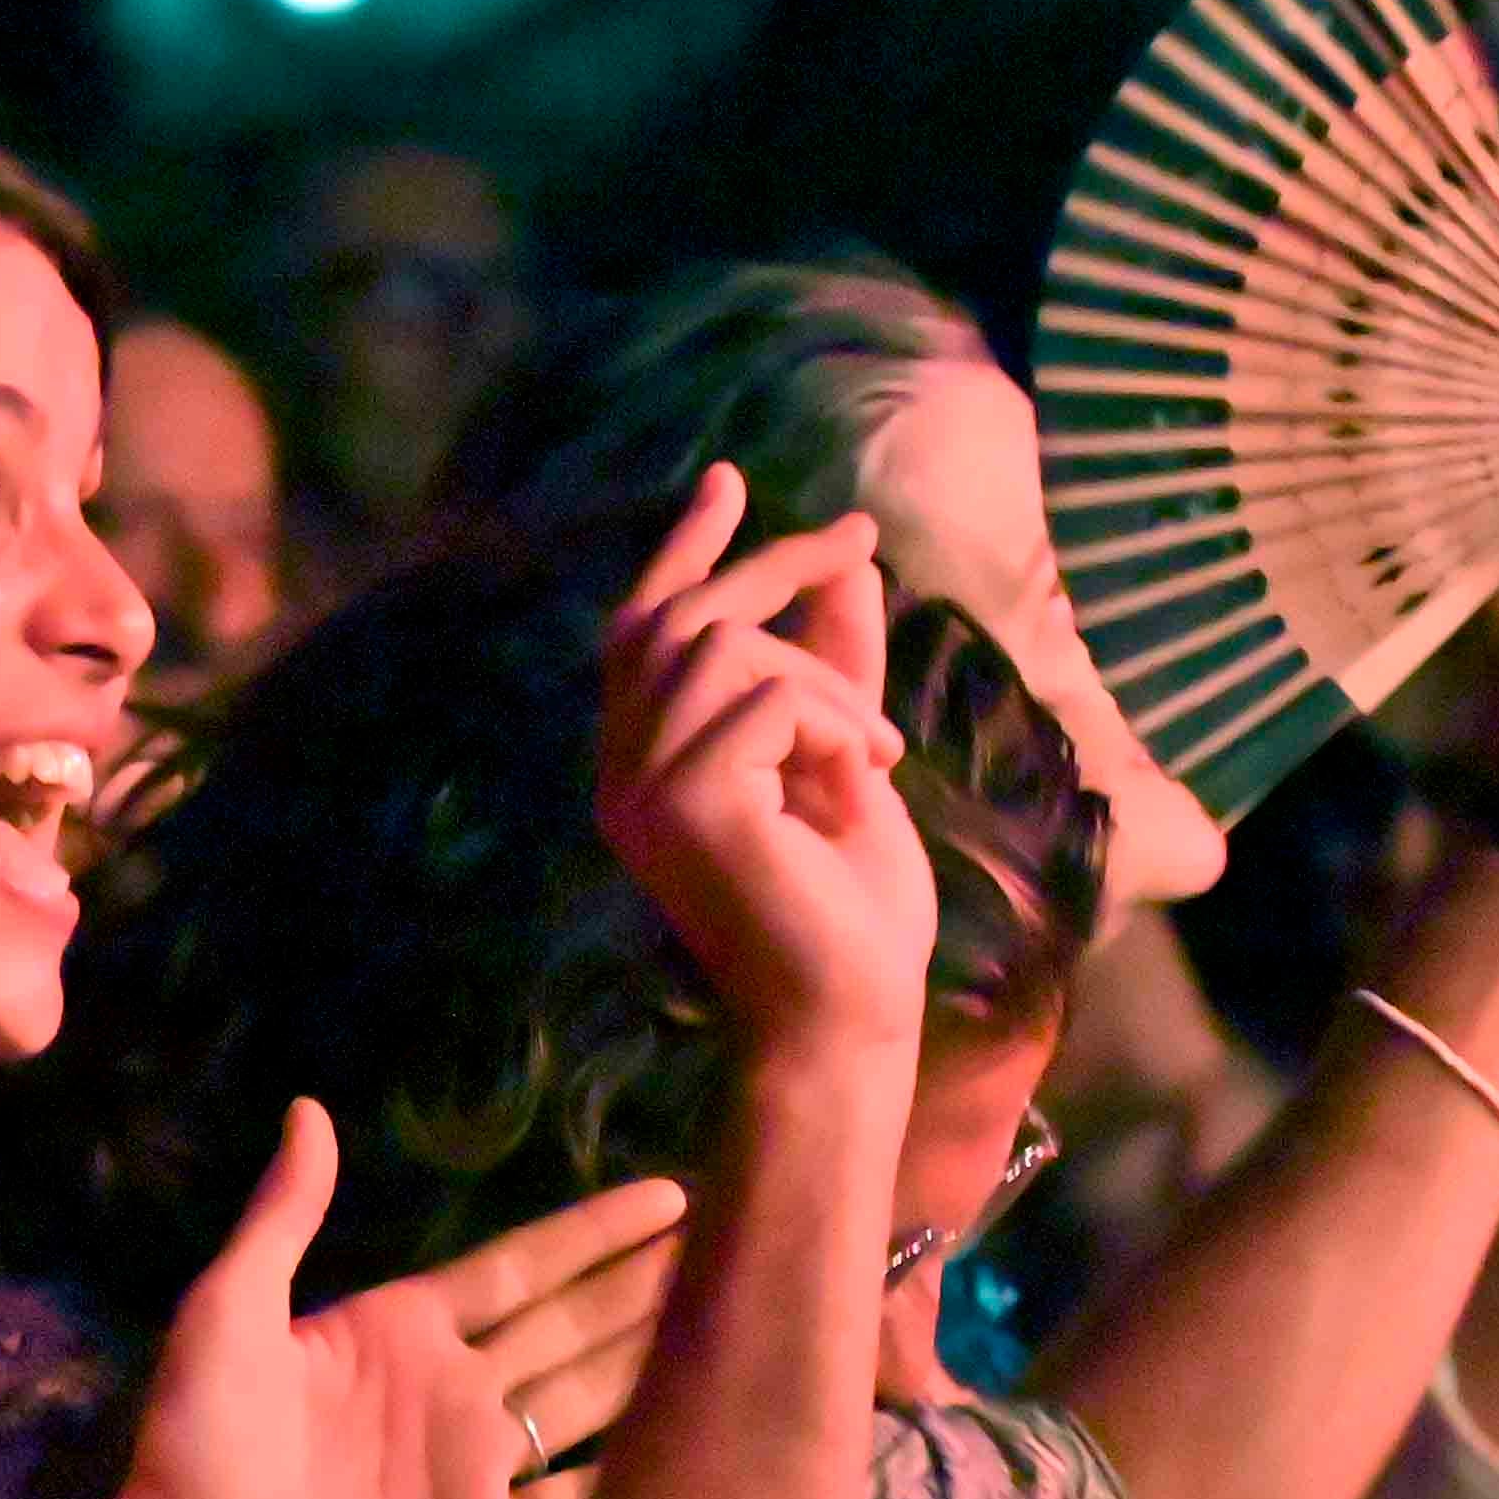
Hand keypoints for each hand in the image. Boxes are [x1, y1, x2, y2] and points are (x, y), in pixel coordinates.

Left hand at [110, 1103, 681, 1498]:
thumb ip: (283, 1216)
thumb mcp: (227, 1307)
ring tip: (736, 1327)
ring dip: (655, 1363)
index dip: (596, 1232)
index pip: (526, 1265)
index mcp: (403, 1325)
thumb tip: (308, 1109)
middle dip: (649, 1286)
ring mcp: (470, 1466)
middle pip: (575, 1324)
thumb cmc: (200, 1438)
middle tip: (738, 1246)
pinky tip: (688, 1450)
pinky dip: (626, 1478)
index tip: (670, 1195)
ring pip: (589, 1400)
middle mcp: (454, 1387)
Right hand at [597, 467, 933, 1061]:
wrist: (854, 1017)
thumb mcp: (850, 758)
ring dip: (825, 681)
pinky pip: (769, 697)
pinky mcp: (684, 805)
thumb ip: (837, 668)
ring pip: (726, 647)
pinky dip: (837, 722)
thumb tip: (847, 566)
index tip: (729, 481)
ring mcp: (642, 793)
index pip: (643, 634)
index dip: (684, 552)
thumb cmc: (854, 913)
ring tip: (876, 752)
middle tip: (860, 544)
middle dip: (773, 567)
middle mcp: (622, 777)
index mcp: (648, 770)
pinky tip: (864, 780)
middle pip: (675, 619)